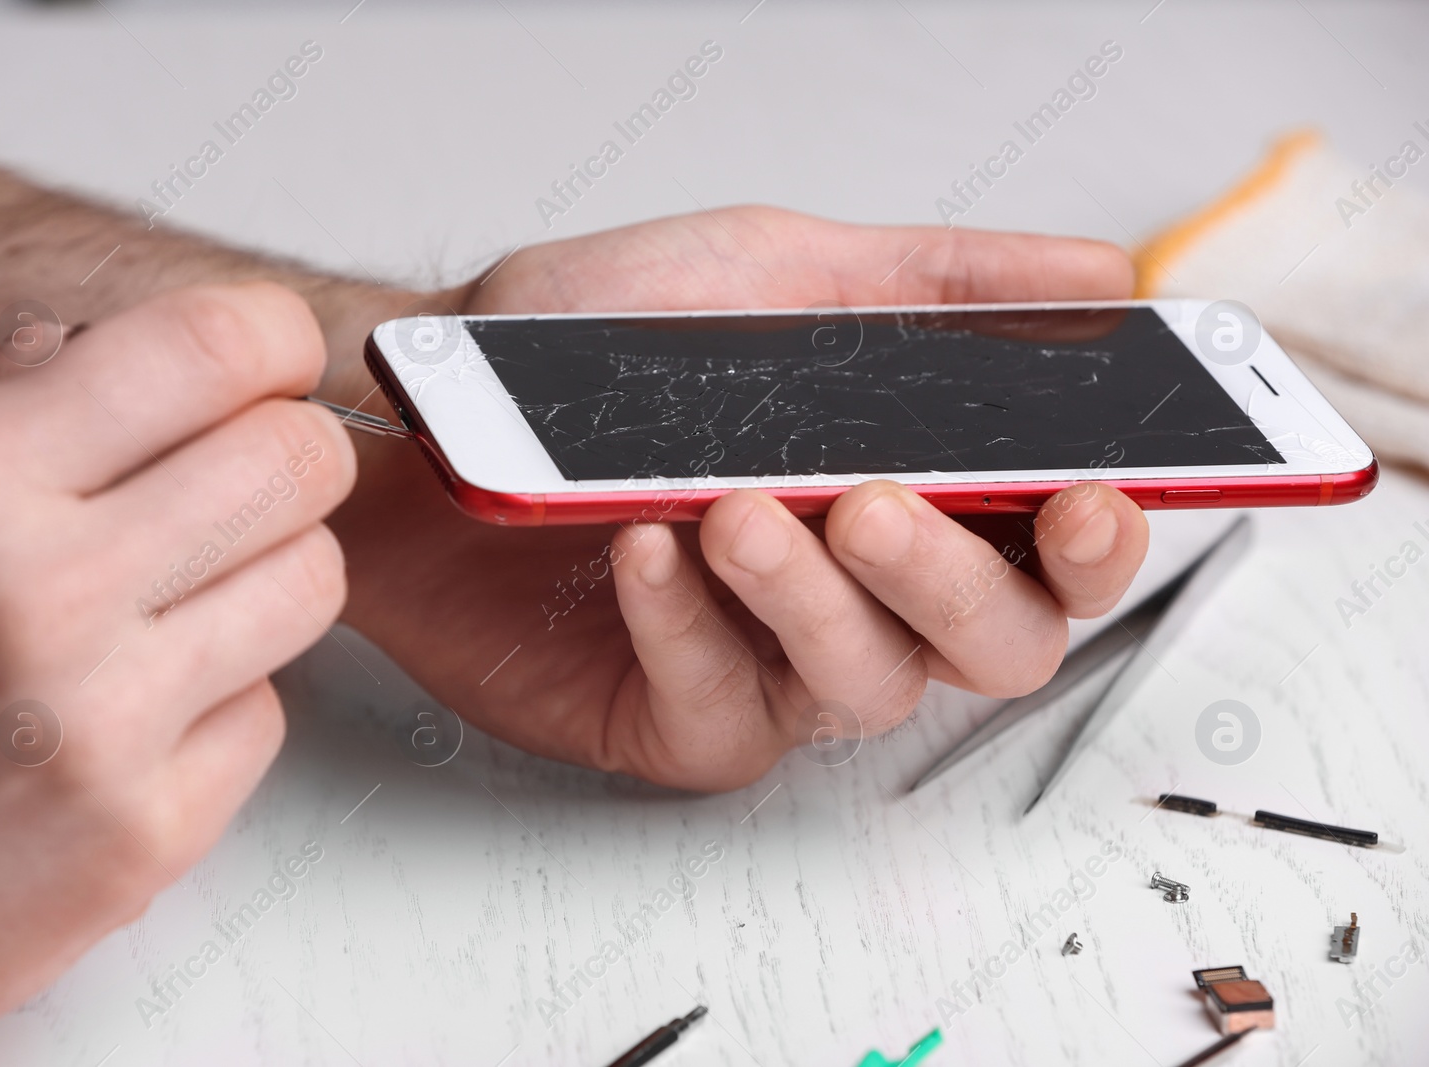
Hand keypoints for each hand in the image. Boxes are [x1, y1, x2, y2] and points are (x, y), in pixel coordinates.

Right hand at [0, 284, 354, 1063]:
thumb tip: (83, 342)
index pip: (206, 348)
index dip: (271, 342)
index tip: (273, 360)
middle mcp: (43, 594)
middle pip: (297, 461)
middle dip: (294, 459)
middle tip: (253, 483)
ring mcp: (106, 721)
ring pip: (314, 580)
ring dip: (275, 577)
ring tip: (192, 602)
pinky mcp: (152, 831)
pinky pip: (269, 712)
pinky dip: (227, 705)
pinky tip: (145, 720)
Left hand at [330, 208, 1147, 789]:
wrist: (431, 409)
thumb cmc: (590, 348)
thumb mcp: (775, 273)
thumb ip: (938, 283)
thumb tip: (1100, 277)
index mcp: (914, 494)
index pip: (1051, 551)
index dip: (1097, 545)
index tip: (1090, 500)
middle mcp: (862, 595)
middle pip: (991, 644)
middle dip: (950, 579)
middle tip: (874, 502)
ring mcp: (773, 665)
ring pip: (864, 684)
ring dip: (810, 597)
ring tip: (737, 511)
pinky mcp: (677, 719)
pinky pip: (721, 707)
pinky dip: (687, 627)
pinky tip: (646, 552)